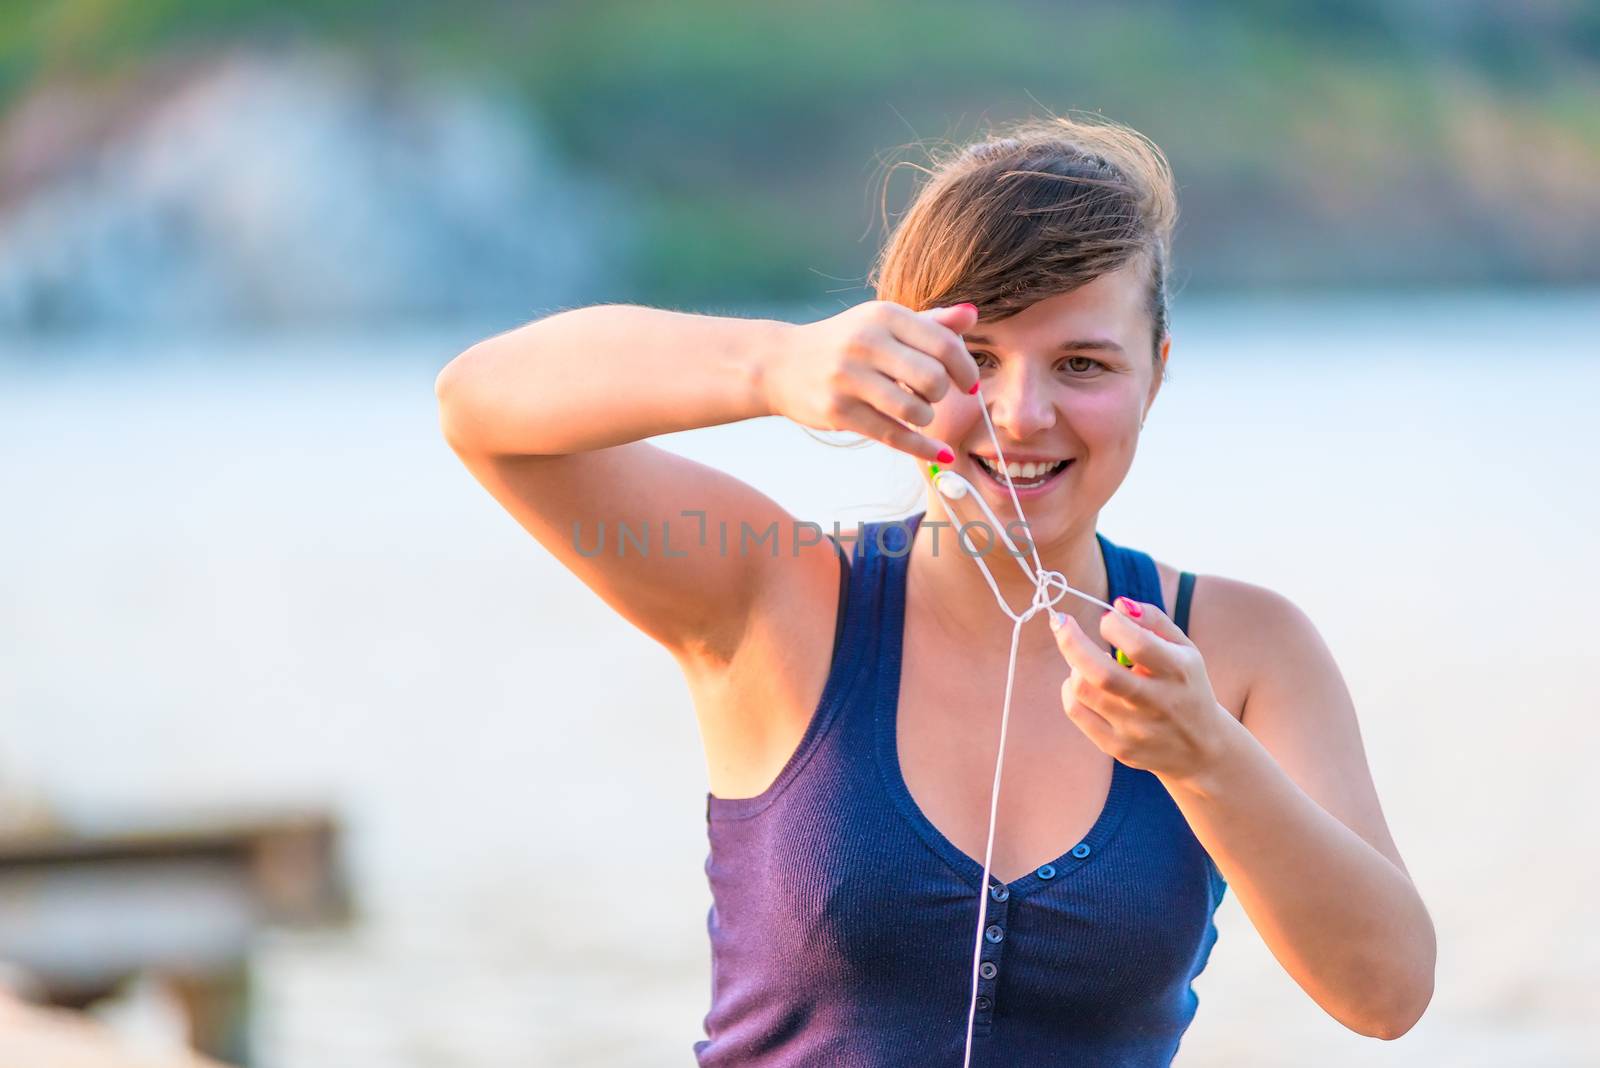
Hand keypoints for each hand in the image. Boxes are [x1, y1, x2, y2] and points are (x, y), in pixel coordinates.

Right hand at [765, 300, 980, 463]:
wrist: (781, 363)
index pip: (944, 344)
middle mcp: (865, 343)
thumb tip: (972, 315)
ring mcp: (849, 378)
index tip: (970, 384)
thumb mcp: (883, 323)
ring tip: (916, 412)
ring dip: (926, 418)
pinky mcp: (838, 411)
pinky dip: (922, 448)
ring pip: (914, 410)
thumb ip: (930, 322)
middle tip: (933, 396)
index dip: (966, 369)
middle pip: (933, 379)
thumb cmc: (844, 341)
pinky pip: (893, 436)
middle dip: (942, 394)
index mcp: (884, 315)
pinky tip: (938, 454)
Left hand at [1049, 597, 1237, 784]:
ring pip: (1083, 690)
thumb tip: (1118, 605)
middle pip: (1101, 673)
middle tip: (1061, 622)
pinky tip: (1081, 682)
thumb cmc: (1185, 686)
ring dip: (1075, 667)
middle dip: (1072, 641)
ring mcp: (1136, 729)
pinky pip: (1077, 712)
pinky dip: (1070, 690)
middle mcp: (1157, 702)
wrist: (1201, 750)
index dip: (1113, 624)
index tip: (1107, 619)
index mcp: (1177, 671)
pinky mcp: (1118, 747)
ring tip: (1085, 662)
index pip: (1137, 644)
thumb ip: (1154, 620)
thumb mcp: (1184, 649)